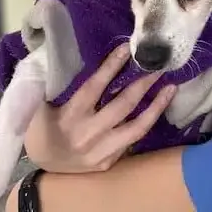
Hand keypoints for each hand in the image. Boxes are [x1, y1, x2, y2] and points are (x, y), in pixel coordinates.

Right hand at [24, 43, 175, 172]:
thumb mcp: (44, 101)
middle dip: (143, 84)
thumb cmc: (43, 123)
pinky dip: (147, 123)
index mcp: (69, 116)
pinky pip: (132, 141)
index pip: (94, 87)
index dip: (111, 67)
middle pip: (122, 106)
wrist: (40, 161)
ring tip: (171, 88)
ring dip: (156, 106)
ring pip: (135, 128)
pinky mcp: (107, 163)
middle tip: (159, 65)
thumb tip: (83, 54)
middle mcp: (86, 135)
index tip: (127, 48)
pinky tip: (159, 107)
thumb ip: (61, 82)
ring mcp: (99, 152)